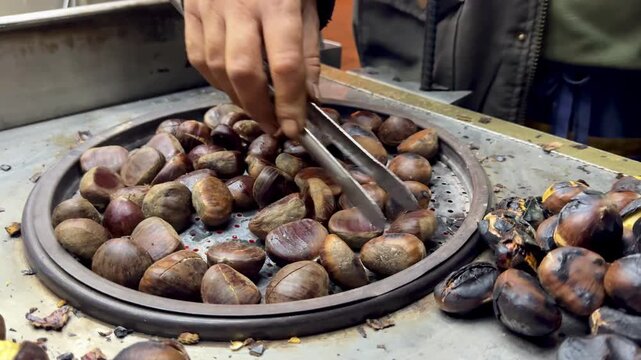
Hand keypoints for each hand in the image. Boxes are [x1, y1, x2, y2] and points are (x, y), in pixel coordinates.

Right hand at [184, 0, 320, 138]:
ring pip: (216, 67)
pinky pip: (197, 56)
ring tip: (255, 106)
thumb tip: (308, 97)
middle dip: (259, 108)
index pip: (285, 65)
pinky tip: (231, 85)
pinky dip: (213, 79)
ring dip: (237, 96)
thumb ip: (308, 52)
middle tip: (272, 125)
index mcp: (279, 3)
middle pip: (244, 71)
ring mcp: (210, 8)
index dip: (290, 103)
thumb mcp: (306, 8)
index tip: (294, 128)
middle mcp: (240, 6)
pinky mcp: (191, 10)